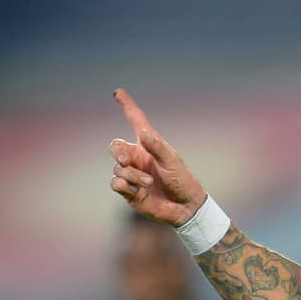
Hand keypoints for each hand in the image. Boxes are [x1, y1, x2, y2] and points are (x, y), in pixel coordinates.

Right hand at [108, 88, 207, 225]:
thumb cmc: (183, 181)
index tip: (118, 92)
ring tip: (149, 182)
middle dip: (119, 151)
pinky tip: (136, 190)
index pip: (136, 122)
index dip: (127, 107)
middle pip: (115, 146)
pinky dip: (123, 185)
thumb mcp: (173, 162)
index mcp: (149, 146)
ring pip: (118, 168)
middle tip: (128, 160)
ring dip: (132, 175)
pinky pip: (115, 183)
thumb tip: (143, 134)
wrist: (185, 207)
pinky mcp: (128, 190)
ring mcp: (132, 173)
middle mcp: (138, 157)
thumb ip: (158, 148)